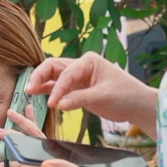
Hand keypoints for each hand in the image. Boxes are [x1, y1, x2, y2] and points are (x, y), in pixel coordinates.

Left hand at [0, 109, 56, 166]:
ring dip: (11, 140)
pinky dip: (4, 166)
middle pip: (35, 136)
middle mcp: (48, 161)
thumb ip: (19, 160)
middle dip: (22, 122)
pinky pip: (18, 166)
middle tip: (9, 112)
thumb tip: (7, 147)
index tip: (24, 106)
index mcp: (46, 158)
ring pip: (26, 148)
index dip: (32, 120)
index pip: (39, 135)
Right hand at [27, 53, 155, 128]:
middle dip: (40, 76)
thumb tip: (58, 105)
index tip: (52, 104)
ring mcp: (78, 77)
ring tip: (28, 91)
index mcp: (88, 61)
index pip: (66, 73)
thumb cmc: (126, 96)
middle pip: (53, 67)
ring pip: (53, 76)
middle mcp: (81, 66)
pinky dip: (48, 91)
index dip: (57, 89)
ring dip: (41, 82)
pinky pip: (58, 87)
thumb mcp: (104, 97)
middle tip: (29, 89)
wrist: (138, 105)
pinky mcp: (77, 88)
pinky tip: (37, 96)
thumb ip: (80, 99)